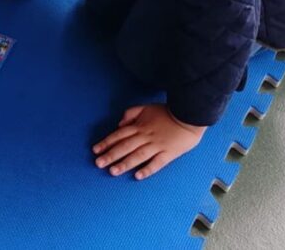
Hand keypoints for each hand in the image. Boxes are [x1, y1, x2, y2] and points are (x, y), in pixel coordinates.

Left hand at [92, 104, 206, 179]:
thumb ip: (131, 113)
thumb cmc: (167, 113)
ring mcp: (157, 145)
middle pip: (125, 146)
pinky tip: (138, 176)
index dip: (107, 142)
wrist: (189, 116)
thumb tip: (119, 124)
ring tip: (113, 171)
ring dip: (125, 163)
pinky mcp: (169, 153)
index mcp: (140, 126)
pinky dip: (147, 169)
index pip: (119, 135)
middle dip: (111, 155)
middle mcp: (146, 136)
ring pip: (138, 156)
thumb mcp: (146, 108)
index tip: (95, 150)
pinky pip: (157, 163)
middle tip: (98, 163)